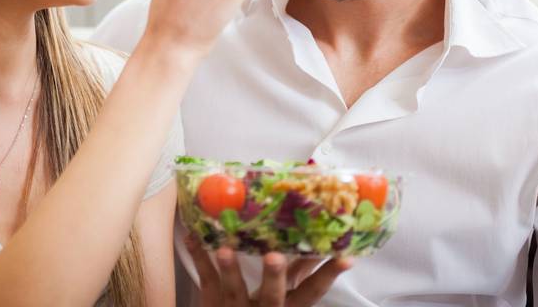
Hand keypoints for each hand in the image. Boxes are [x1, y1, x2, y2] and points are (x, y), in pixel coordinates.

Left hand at [185, 235, 350, 306]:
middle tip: (274, 256)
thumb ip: (296, 278)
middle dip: (274, 277)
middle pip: (273, 296)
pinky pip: (206, 281)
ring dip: (230, 269)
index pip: (311, 293)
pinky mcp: (213, 305)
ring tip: (225, 249)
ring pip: (234, 291)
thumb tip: (316, 246)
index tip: (345, 257)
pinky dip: (199, 258)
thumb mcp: (284, 300)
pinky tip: (192, 237)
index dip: (327, 276)